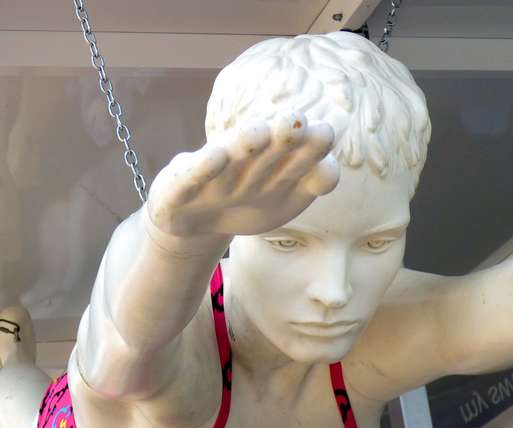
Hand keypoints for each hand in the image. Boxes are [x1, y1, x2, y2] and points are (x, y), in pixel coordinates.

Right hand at [147, 112, 339, 236]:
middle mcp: (245, 164)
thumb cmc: (244, 201)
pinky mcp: (181, 184)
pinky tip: (215, 155)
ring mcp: (214, 175)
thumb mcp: (282, 199)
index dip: (311, 149)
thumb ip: (310, 183)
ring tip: (257, 132)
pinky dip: (204, 167)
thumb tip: (330, 170)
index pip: (299, 158)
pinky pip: (195, 175)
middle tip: (296, 120)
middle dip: (283, 137)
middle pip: (268, 151)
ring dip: (245, 144)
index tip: (324, 134)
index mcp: (273, 166)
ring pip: (232, 158)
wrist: (193, 222)